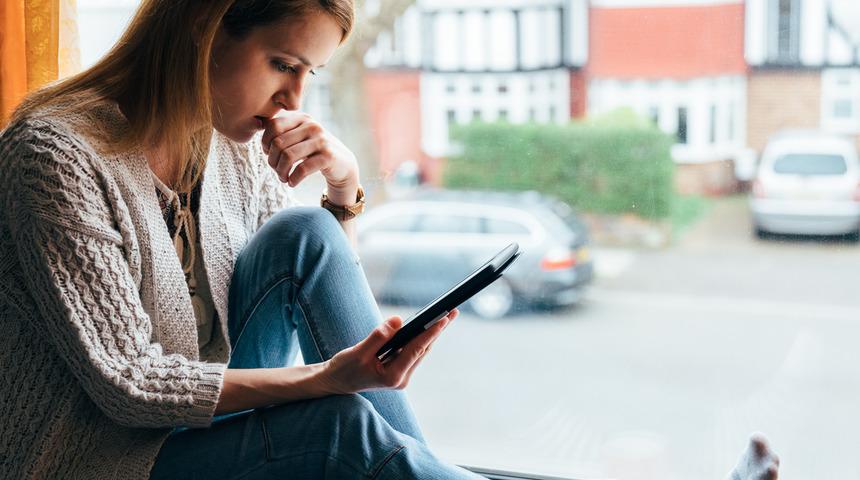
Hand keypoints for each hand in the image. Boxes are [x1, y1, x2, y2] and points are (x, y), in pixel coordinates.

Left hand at [260, 112, 358, 190]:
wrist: (343, 164)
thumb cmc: (314, 151)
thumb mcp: (299, 136)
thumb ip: (281, 130)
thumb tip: (255, 122)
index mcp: (302, 117)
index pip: (273, 126)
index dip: (265, 143)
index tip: (269, 154)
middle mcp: (312, 125)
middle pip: (278, 143)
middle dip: (273, 162)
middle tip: (277, 171)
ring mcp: (321, 140)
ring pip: (287, 156)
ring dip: (281, 172)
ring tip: (284, 178)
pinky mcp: (328, 156)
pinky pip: (301, 169)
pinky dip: (293, 179)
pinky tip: (292, 183)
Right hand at [316, 309, 459, 394]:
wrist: (336, 382)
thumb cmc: (344, 369)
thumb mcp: (358, 352)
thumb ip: (378, 337)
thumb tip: (397, 321)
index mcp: (392, 377)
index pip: (416, 350)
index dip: (430, 333)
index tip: (443, 318)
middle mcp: (401, 378)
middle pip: (424, 349)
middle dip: (438, 330)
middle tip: (452, 311)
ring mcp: (402, 376)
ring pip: (421, 350)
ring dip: (432, 333)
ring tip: (446, 315)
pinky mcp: (399, 370)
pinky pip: (413, 351)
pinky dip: (421, 338)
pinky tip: (430, 325)